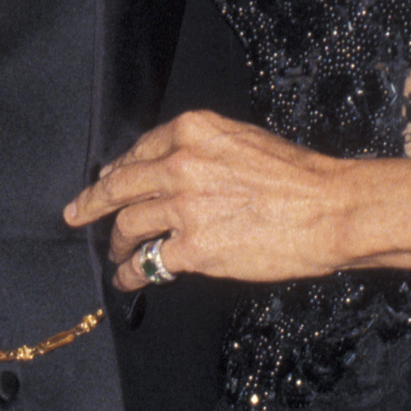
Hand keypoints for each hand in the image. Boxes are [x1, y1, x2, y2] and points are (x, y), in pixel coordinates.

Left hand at [65, 110, 355, 289]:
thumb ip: (205, 152)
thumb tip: (174, 173)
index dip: (119, 170)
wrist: (332, 208)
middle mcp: (180, 164)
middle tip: (78, 214)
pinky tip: (129, 279)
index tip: (106, 181)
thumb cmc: (301, 178)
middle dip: (93, 202)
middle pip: (120, 185)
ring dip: (116, 243)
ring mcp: (183, 207)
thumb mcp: (245, 142)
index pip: (140, 151)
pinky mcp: (193, 248)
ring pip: (128, 225)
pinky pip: (148, 262)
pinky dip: (132, 273)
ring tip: (116, 255)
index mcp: (194, 131)